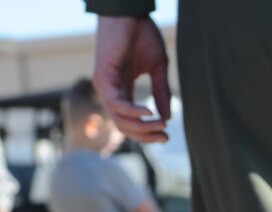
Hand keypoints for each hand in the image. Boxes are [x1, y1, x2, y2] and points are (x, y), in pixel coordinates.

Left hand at [92, 16, 171, 142]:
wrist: (130, 13)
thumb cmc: (142, 35)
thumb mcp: (157, 69)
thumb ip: (161, 93)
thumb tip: (166, 118)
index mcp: (124, 89)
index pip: (132, 121)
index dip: (148, 132)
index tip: (166, 135)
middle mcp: (112, 90)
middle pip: (124, 126)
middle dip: (145, 135)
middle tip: (165, 136)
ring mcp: (105, 85)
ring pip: (119, 119)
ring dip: (141, 127)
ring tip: (160, 125)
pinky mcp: (103, 77)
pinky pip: (116, 104)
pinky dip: (132, 112)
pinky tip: (148, 112)